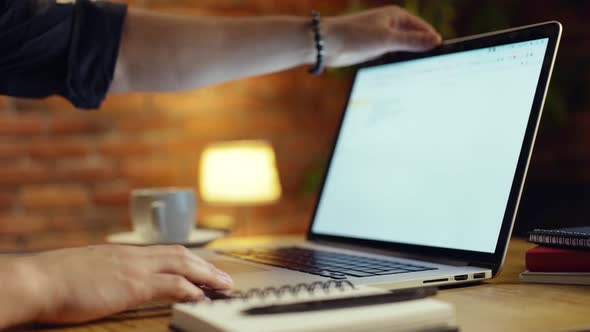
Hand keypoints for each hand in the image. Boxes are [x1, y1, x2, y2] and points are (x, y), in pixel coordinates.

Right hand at [0, 245, 232, 326]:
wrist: (37, 280)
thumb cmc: (54, 280)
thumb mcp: (86, 270)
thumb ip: (104, 271)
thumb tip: (110, 279)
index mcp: (122, 253)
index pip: (164, 251)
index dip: (187, 260)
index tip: (202, 267)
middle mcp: (133, 255)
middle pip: (181, 254)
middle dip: (205, 266)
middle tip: (224, 277)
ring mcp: (134, 268)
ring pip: (182, 265)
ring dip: (207, 275)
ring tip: (225, 286)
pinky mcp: (132, 284)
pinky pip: (171, 284)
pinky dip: (191, 289)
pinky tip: (203, 296)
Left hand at [323, 5, 441, 66]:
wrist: (327, 44)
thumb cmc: (354, 36)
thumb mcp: (387, 39)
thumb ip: (412, 41)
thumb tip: (436, 40)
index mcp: (397, 16)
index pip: (424, 29)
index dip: (434, 41)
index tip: (446, 56)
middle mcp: (391, 25)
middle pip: (415, 39)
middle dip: (424, 51)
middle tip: (435, 68)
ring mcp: (383, 37)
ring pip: (404, 49)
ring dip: (411, 58)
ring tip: (423, 72)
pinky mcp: (374, 49)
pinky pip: (393, 56)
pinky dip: (399, 62)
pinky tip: (405, 73)